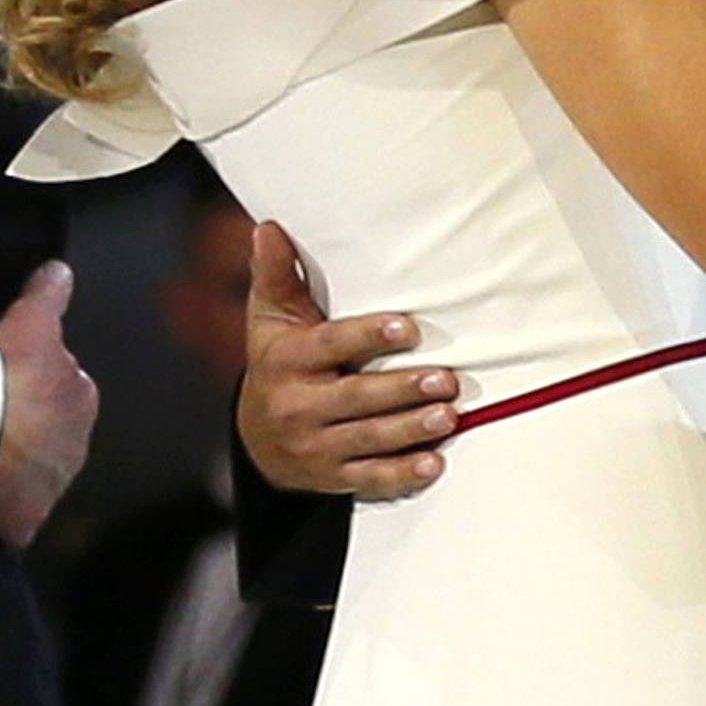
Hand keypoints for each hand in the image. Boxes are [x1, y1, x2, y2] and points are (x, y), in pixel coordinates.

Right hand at [0, 260, 97, 548]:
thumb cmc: (10, 378)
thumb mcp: (29, 325)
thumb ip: (48, 297)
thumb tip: (61, 270)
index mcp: (81, 398)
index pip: (63, 386)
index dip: (35, 382)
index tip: (10, 382)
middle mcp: (78, 443)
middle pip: (52, 428)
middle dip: (31, 424)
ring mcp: (53, 484)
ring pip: (34, 467)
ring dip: (15, 462)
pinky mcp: (27, 519)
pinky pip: (13, 508)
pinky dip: (0, 500)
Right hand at [237, 221, 456, 498]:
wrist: (255, 439)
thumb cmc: (277, 363)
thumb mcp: (269, 320)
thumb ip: (276, 274)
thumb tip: (269, 228)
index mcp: (287, 361)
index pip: (330, 346)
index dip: (369, 335)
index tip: (410, 327)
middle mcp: (298, 406)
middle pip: (355, 397)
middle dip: (403, 389)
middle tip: (448, 380)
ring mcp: (315, 446)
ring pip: (368, 439)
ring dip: (411, 430)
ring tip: (449, 416)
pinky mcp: (331, 476)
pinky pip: (369, 478)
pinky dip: (401, 474)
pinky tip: (433, 464)